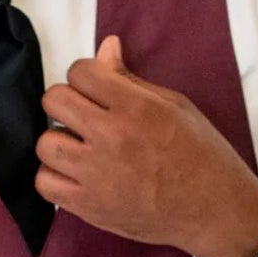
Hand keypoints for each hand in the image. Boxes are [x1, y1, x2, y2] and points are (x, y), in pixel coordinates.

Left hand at [37, 34, 257, 256]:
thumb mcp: (175, 106)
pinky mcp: (89, 206)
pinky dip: (54, 177)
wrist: (213, 210)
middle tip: (85, 116)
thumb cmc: (200, 154)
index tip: (98, 91)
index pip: (80, 72)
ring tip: (80, 148)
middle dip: (67, 102)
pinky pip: (44, 184)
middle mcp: (111, 137)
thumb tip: (106, 46)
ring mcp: (96, 174)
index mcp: (135, 107)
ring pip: (45, 143)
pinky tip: (75, 174)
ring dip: (59, 141)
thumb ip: (132, 79)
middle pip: (55, 101)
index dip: (87, 77)